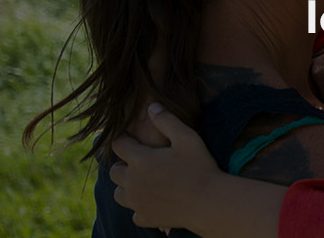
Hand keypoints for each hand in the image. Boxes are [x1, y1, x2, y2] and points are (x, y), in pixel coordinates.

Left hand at [110, 103, 220, 229]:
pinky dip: (140, 207)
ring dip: (127, 187)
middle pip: (113, 171)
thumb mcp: (188, 138)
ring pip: (119, 193)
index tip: (132, 138)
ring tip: (143, 182)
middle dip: (123, 164)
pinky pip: (134, 213)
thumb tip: (151, 106)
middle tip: (140, 162)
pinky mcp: (145, 217)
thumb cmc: (201, 168)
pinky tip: (153, 201)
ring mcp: (137, 202)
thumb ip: (167, 120)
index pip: (118, 144)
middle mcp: (132, 181)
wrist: (210, 202)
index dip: (124, 139)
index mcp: (139, 160)